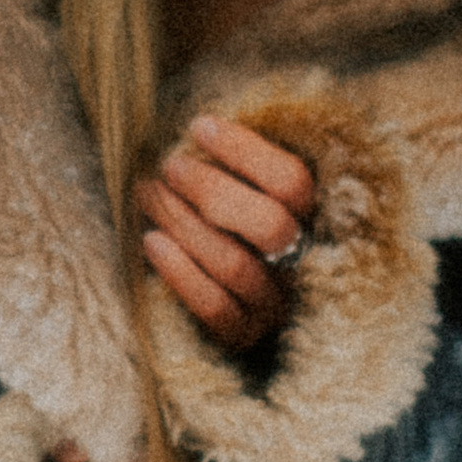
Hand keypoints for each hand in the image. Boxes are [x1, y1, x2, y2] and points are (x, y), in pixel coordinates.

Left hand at [136, 115, 315, 353]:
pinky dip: (180, 272)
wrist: (221, 298)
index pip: (292, 181)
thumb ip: (233, 166)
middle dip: (213, 190)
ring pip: (237, 266)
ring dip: (186, 225)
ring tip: (150, 195)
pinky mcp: (244, 336)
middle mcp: (303, 264)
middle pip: (272, 226)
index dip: (246, 151)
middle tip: (171, 167)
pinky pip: (215, 308)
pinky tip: (152, 240)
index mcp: (312, 218)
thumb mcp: (241, 190)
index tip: (199, 127)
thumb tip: (196, 125)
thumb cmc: (228, 225)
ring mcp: (275, 305)